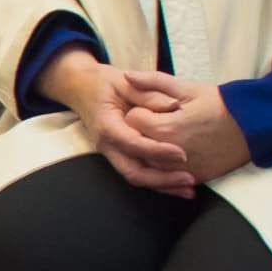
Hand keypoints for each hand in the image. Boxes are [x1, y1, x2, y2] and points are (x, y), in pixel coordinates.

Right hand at [40, 49, 196, 194]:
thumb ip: (148, 92)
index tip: (181, 154)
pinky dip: (159, 182)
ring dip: (163, 186)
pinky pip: (139, 173)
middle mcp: (108, 145)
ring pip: (136, 177)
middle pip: (133, 172)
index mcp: (107, 126)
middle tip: (189, 180)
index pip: (133, 144)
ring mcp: (113, 153)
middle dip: (162, 180)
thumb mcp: (125, 81)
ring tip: (189, 189)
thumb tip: (173, 105)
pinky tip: (178, 185)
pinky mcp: (120, 156)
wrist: (82, 89)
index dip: (157, 151)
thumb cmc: (103, 84)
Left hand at [119, 72, 254, 184]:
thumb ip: (153, 81)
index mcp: (165, 128)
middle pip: (136, 143)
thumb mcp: (187, 87)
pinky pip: (168, 176)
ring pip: (148, 162)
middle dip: (142, 130)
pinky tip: (175, 151)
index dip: (140, 110)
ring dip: (151, 149)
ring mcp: (181, 170)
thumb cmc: (220, 104)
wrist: (254, 126)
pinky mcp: (194, 178)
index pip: (131, 120)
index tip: (154, 106)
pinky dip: (166, 165)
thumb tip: (127, 75)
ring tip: (168, 134)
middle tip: (160, 119)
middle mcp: (169, 154)